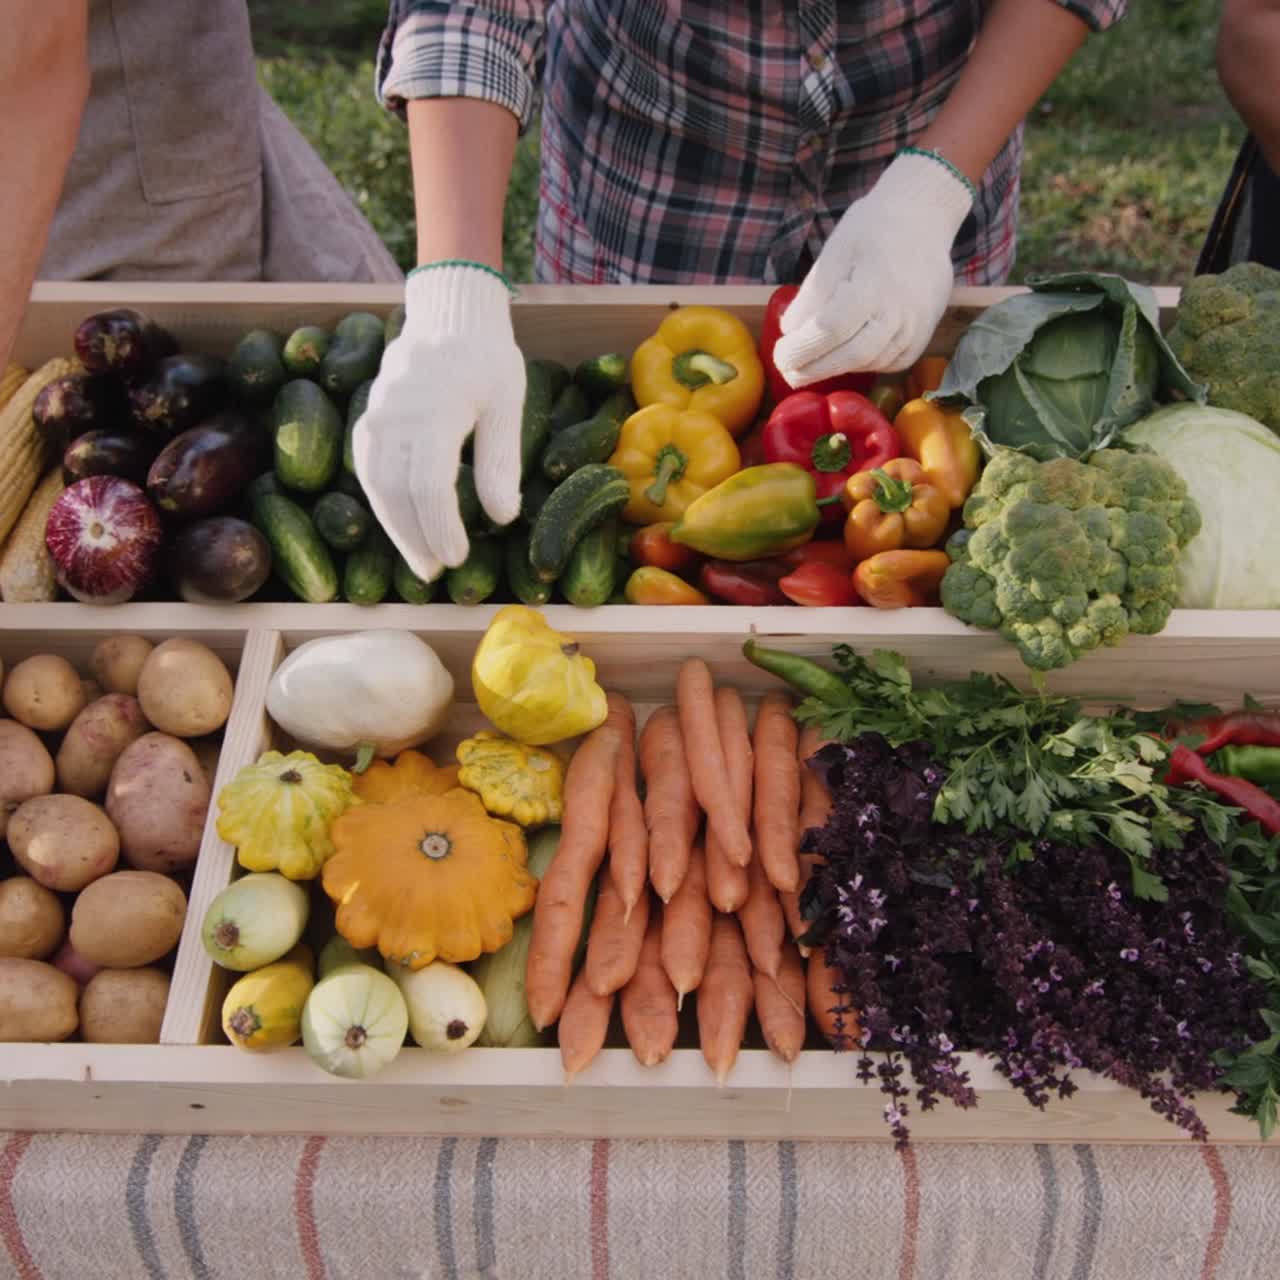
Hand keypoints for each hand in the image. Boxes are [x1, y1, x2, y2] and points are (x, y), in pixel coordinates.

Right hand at [353, 264, 524, 582]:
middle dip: (414, 536)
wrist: (449, 312)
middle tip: (434, 571)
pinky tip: (401, 526)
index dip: (440, 527)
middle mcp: (399, 411)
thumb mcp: (508, 405)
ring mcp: (378, 412)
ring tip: (418, 559)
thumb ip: (501, 462)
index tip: (456, 558)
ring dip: (394, 526)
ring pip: (375, 482)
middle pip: (396, 489)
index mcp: (437, 408)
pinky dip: (383, 502)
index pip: (429, 483)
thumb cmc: (487, 358)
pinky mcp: (369, 416)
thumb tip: (502, 518)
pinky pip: (368, 467)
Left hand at [773, 151, 973, 382]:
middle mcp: (900, 310)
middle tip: (788, 371)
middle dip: (814, 368)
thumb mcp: (835, 251)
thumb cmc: (872, 229)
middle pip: (852, 355)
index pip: (832, 328)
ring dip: (836, 368)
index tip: (780, 355)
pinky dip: (863, 365)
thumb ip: (813, 293)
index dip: (803, 347)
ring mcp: (916, 326)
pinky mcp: (923, 335)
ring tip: (810, 363)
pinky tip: (845, 355)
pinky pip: (889, 363)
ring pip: (870, 363)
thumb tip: (790, 331)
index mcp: (874, 283)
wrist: (922, 219)